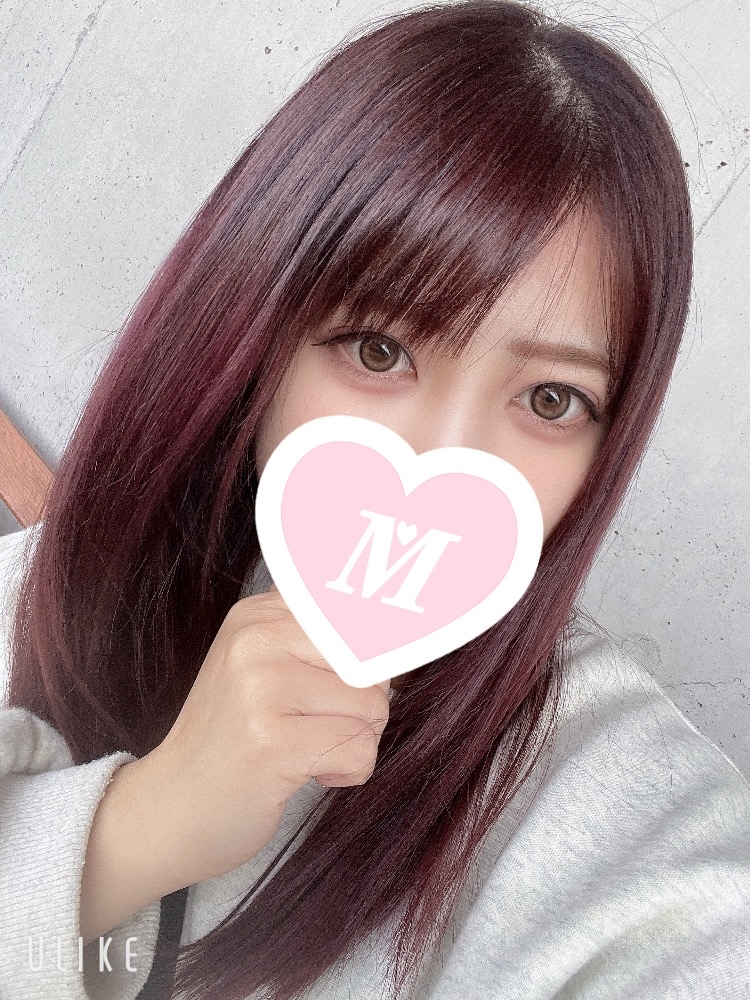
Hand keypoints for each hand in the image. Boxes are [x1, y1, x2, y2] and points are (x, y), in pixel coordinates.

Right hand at [132, 581, 391, 888]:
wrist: (167, 809)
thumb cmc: (229, 742)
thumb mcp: (263, 668)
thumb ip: (320, 642)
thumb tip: (402, 637)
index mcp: (258, 613)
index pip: (356, 609)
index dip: (373, 653)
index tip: (358, 678)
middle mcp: (257, 639)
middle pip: (372, 662)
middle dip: (363, 705)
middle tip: (316, 726)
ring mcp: (260, 688)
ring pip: (373, 708)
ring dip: (352, 742)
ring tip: (302, 750)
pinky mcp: (271, 742)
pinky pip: (359, 751)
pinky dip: (345, 773)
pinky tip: (302, 773)